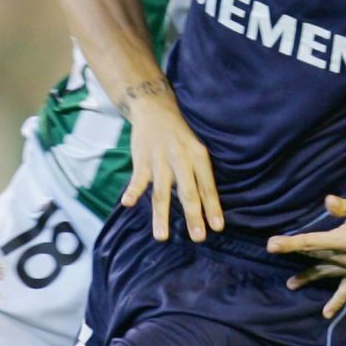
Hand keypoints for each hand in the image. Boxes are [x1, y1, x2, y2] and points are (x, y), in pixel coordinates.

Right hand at [120, 80, 222, 241]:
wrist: (154, 109)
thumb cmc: (179, 136)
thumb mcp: (196, 149)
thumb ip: (200, 175)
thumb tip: (209, 207)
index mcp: (198, 157)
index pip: (207, 187)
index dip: (213, 207)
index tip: (217, 227)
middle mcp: (181, 159)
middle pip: (188, 193)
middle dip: (193, 216)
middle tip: (198, 237)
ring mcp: (160, 161)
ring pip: (161, 192)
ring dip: (161, 215)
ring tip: (162, 236)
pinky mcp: (141, 160)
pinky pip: (137, 179)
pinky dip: (132, 191)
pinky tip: (128, 203)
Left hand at [266, 194, 345, 317]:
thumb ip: (344, 207)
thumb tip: (327, 201)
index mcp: (344, 239)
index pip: (310, 242)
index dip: (289, 243)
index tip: (271, 245)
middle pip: (314, 256)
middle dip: (293, 253)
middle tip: (272, 251)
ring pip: (325, 273)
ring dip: (308, 278)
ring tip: (291, 284)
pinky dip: (336, 302)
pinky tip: (326, 313)